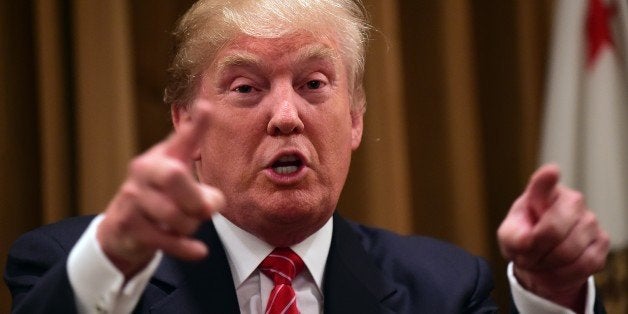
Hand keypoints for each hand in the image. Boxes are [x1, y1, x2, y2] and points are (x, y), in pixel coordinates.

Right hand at [97, 100, 224, 276]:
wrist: (123, 229)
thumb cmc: (162, 200)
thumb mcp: (182, 188)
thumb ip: (205, 193)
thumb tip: (212, 203)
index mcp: (163, 157)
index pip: (183, 140)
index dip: (196, 126)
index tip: (207, 108)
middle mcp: (144, 169)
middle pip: (176, 176)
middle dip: (195, 198)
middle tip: (208, 210)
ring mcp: (133, 195)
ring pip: (173, 214)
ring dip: (190, 226)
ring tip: (188, 225)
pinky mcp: (128, 222)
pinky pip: (164, 238)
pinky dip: (185, 247)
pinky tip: (198, 251)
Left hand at [497, 164, 608, 311]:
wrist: (542, 256)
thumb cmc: (524, 238)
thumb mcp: (509, 236)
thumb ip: (513, 237)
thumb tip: (528, 241)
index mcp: (543, 193)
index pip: (544, 183)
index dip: (547, 178)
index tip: (550, 172)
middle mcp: (572, 201)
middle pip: (552, 231)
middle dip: (534, 251)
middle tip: (525, 257)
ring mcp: (590, 220)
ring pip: (569, 252)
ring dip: (548, 266)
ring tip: (538, 263)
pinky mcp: (602, 241)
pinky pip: (584, 265)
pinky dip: (564, 275)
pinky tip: (554, 270)